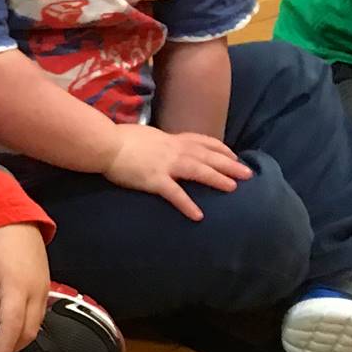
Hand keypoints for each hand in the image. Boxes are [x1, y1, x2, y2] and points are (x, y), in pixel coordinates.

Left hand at [0, 224, 48, 351]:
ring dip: (19, 338)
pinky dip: (25, 326)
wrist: (15, 220)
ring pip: (36, 325)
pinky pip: (38, 314)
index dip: (4, 347)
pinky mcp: (46, 287)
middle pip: (28, 331)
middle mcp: (36, 293)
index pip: (13, 327)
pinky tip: (10, 326)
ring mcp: (44, 291)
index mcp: (17, 289)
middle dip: (11, 347)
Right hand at [101, 124, 251, 220]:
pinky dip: (187, 204)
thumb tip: (161, 146)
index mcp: (170, 139)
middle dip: (229, 164)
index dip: (220, 148)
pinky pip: (174, 194)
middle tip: (248, 173)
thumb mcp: (144, 136)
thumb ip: (157, 142)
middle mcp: (173, 150)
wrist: (103, 144)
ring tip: (233, 188)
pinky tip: (198, 215)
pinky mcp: (154, 180)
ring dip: (217, 179)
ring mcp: (165, 165)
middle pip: (207, 156)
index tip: (233, 155)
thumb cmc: (117, 139)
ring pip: (198, 170)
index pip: (201, 141)